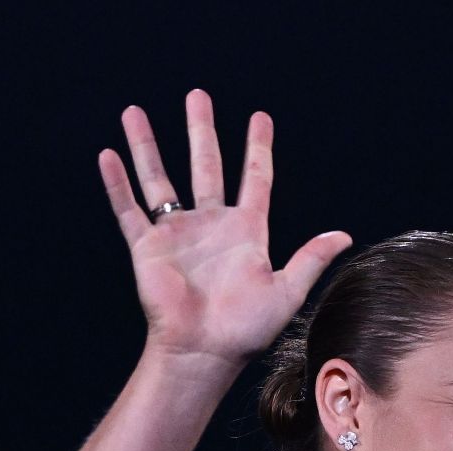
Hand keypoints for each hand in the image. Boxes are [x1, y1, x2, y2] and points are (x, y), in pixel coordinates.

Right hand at [98, 89, 350, 367]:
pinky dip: (117, 183)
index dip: (257, 148)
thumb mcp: (286, 291)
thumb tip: (344, 235)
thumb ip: (310, 259)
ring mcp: (177, 234)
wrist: (204, 352)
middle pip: (205, 166)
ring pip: (159, 179)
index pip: (255, 179)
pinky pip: (129, 209)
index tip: (259, 117)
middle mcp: (210, 225)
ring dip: (147, 146)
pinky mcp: (147, 247)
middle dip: (200, 131)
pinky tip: (108, 154)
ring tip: (134, 112)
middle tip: (197, 96)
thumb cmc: (246, 329)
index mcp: (246, 232)